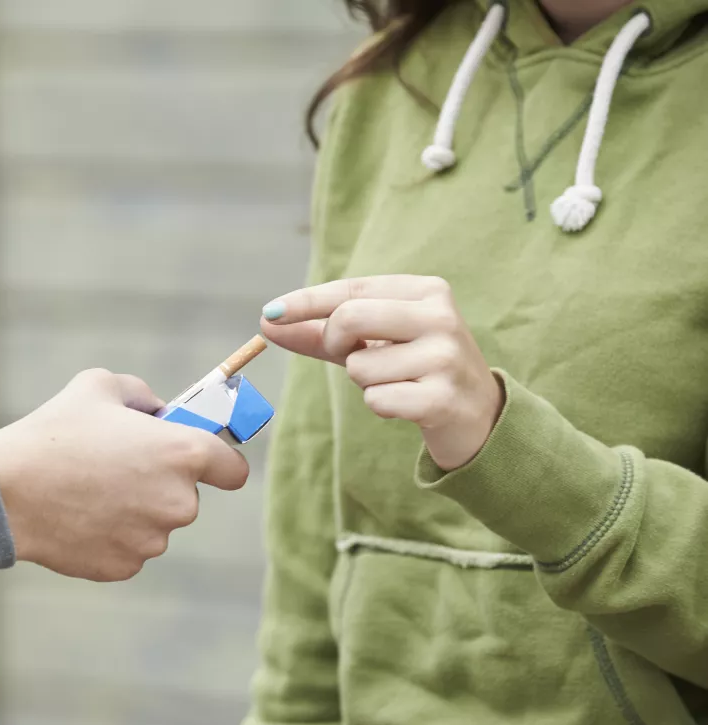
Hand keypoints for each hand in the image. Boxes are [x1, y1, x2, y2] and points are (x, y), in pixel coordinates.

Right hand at [0, 369, 248, 581]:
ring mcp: (152, 540)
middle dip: (162, 482)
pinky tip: (80, 515)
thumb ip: (142, 395)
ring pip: (156, 523)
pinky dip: (112, 534)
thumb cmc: (54, 433)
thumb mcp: (100, 385)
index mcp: (183, 454)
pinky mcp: (124, 566)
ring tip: (90, 488)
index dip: (219, 461)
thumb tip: (157, 411)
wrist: (6, 491)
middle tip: (119, 465)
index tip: (200, 458)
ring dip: (136, 510)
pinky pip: (129, 548)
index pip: (234, 469)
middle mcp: (178, 503)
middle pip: (188, 496)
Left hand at [261, 275, 503, 470]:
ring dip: (365, 383)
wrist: (479, 415)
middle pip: (349, 318)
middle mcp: (439, 315)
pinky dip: (381, 406)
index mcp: (425, 291)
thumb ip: (319, 332)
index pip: (351, 288)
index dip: (306, 302)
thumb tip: (267, 322)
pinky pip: (376, 400)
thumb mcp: (370, 343)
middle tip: (351, 356)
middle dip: (335, 343)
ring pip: (359, 366)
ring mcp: (444, 356)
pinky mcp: (442, 397)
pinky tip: (408, 404)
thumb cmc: (415, 369)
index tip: (270, 313)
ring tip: (398, 382)